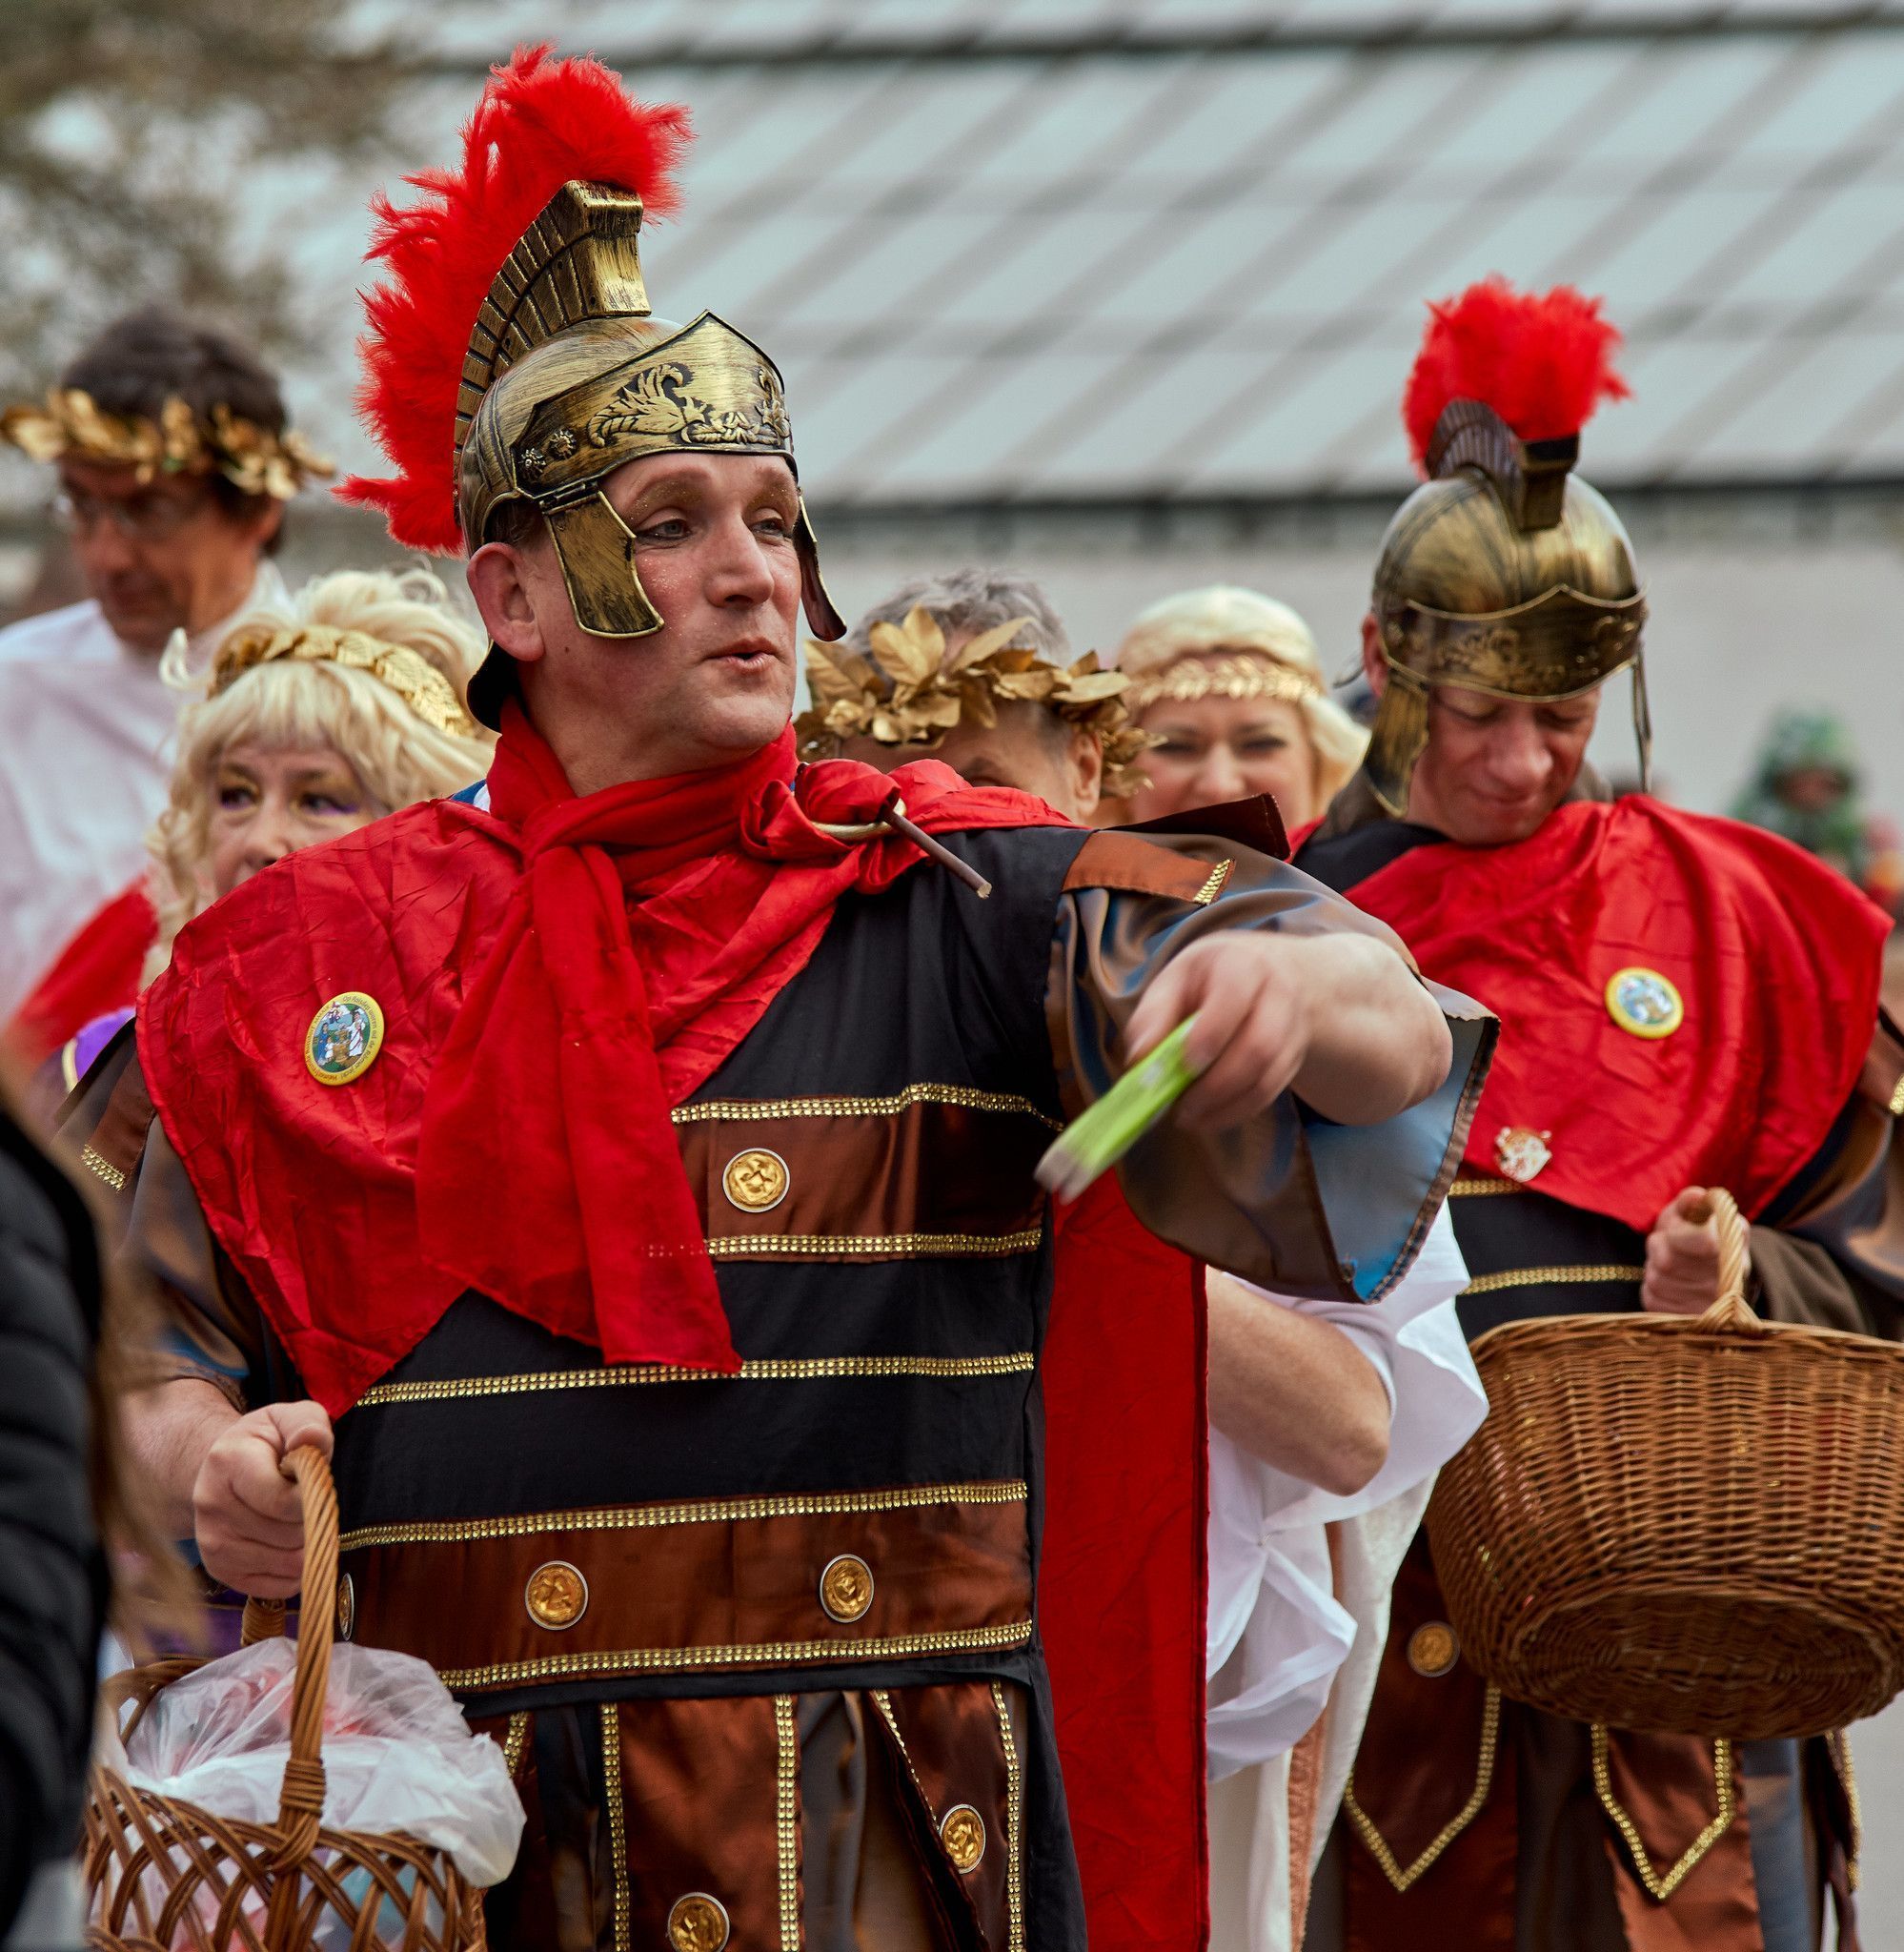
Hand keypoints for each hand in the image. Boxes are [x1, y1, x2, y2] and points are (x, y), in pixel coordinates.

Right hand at [191, 1400, 332, 1596]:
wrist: (224, 1470)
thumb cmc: (267, 1443)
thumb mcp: (288, 1419)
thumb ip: (307, 1424)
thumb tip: (311, 1441)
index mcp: (227, 1462)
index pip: (281, 1500)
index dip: (311, 1497)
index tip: (314, 1484)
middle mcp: (211, 1505)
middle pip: (288, 1533)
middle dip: (311, 1518)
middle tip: (305, 1500)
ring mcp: (212, 1543)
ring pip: (287, 1562)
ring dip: (307, 1544)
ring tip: (295, 1519)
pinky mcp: (220, 1571)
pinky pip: (278, 1586)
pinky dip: (297, 1570)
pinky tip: (291, 1544)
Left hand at [1125, 934, 1318, 1131]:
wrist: (1269, 973)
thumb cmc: (1210, 978)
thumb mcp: (1176, 980)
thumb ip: (1152, 1016)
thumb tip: (1140, 1058)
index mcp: (1241, 964)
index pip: (1234, 995)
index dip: (1212, 1032)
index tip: (1186, 1063)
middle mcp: (1277, 994)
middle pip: (1259, 1045)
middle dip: (1217, 1084)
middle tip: (1182, 1106)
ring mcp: (1292, 1028)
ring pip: (1268, 1075)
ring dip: (1227, 1105)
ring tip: (1191, 1117)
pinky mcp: (1294, 1057)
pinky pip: (1272, 1091)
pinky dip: (1238, 1111)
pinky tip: (1210, 1118)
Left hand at [1642, 1187, 1744, 1314]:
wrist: (1720, 1279)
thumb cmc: (1705, 1237)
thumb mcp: (1702, 1215)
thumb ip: (1694, 1203)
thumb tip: (1696, 1195)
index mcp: (1734, 1250)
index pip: (1702, 1241)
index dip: (1680, 1233)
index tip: (1674, 1227)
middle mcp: (1724, 1284)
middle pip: (1667, 1261)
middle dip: (1660, 1246)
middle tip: (1667, 1242)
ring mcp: (1705, 1307)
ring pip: (1656, 1279)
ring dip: (1655, 1267)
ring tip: (1671, 1264)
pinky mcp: (1683, 1321)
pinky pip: (1651, 1298)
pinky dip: (1653, 1286)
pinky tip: (1670, 1283)